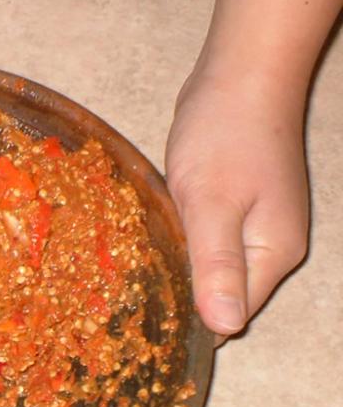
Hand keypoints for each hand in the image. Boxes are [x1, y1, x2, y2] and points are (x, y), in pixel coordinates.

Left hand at [165, 66, 308, 343]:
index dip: (194, 326)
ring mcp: (257, 226)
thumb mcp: (212, 205)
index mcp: (272, 255)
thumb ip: (218, 266)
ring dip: (182, 274)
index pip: (234, 315)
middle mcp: (271, 247)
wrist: (239, 76)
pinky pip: (209, 244)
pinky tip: (156, 246)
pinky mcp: (238, 208)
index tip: (150, 331)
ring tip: (138, 281)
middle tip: (134, 306)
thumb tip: (225, 327)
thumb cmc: (224, 136)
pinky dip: (184, 248)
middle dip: (186, 303)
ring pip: (215, 270)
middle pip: (226, 297)